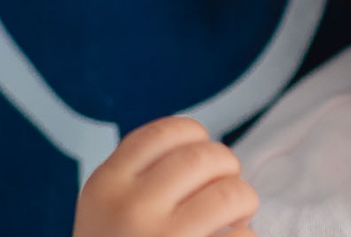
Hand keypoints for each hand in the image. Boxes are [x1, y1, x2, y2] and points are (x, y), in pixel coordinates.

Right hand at [72, 116, 259, 236]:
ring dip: (245, 203)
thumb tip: (205, 148)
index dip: (197, 138)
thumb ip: (142, 178)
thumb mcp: (108, 211)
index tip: (200, 159)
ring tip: (234, 219)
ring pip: (232, 192)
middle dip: (227, 169)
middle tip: (223, 193)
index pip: (167, 132)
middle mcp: (129, 208)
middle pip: (206, 156)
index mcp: (106, 186)